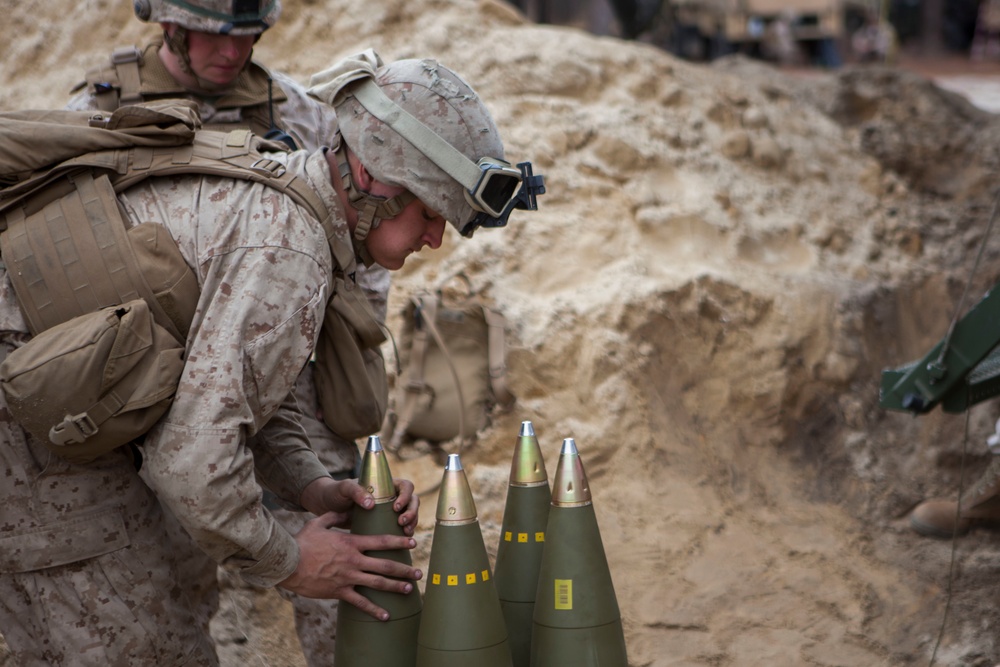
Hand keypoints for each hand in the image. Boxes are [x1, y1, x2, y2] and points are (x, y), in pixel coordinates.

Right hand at [278, 512, 422, 619]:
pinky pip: (360, 603)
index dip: (399, 542)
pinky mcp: (339, 592)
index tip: (413, 543)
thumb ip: (335, 517)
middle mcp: (354, 561)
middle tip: (418, 573)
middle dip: (404, 569)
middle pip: (385, 565)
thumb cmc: (302, 542)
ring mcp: (348, 578)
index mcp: (351, 543)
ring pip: (378, 584)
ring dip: (396, 587)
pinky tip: (386, 616)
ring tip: (410, 589)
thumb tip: (346, 510)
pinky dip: (374, 610)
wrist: (288, 564)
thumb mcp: (319, 523)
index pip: (382, 541)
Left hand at [300, 477, 419, 534]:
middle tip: (402, 523)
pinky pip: (401, 527)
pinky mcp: (385, 523)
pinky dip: (404, 533)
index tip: (396, 508)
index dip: (406, 496)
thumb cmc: (336, 492)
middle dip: (412, 512)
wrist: (327, 506)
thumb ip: (356, 492)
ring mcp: (389, 510)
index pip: (406, 486)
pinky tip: (401, 541)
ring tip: (405, 533)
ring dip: (412, 523)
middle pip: (413, 501)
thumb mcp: (344, 489)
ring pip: (410, 515)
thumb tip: (371, 504)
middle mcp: (391, 496)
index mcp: (386, 484)